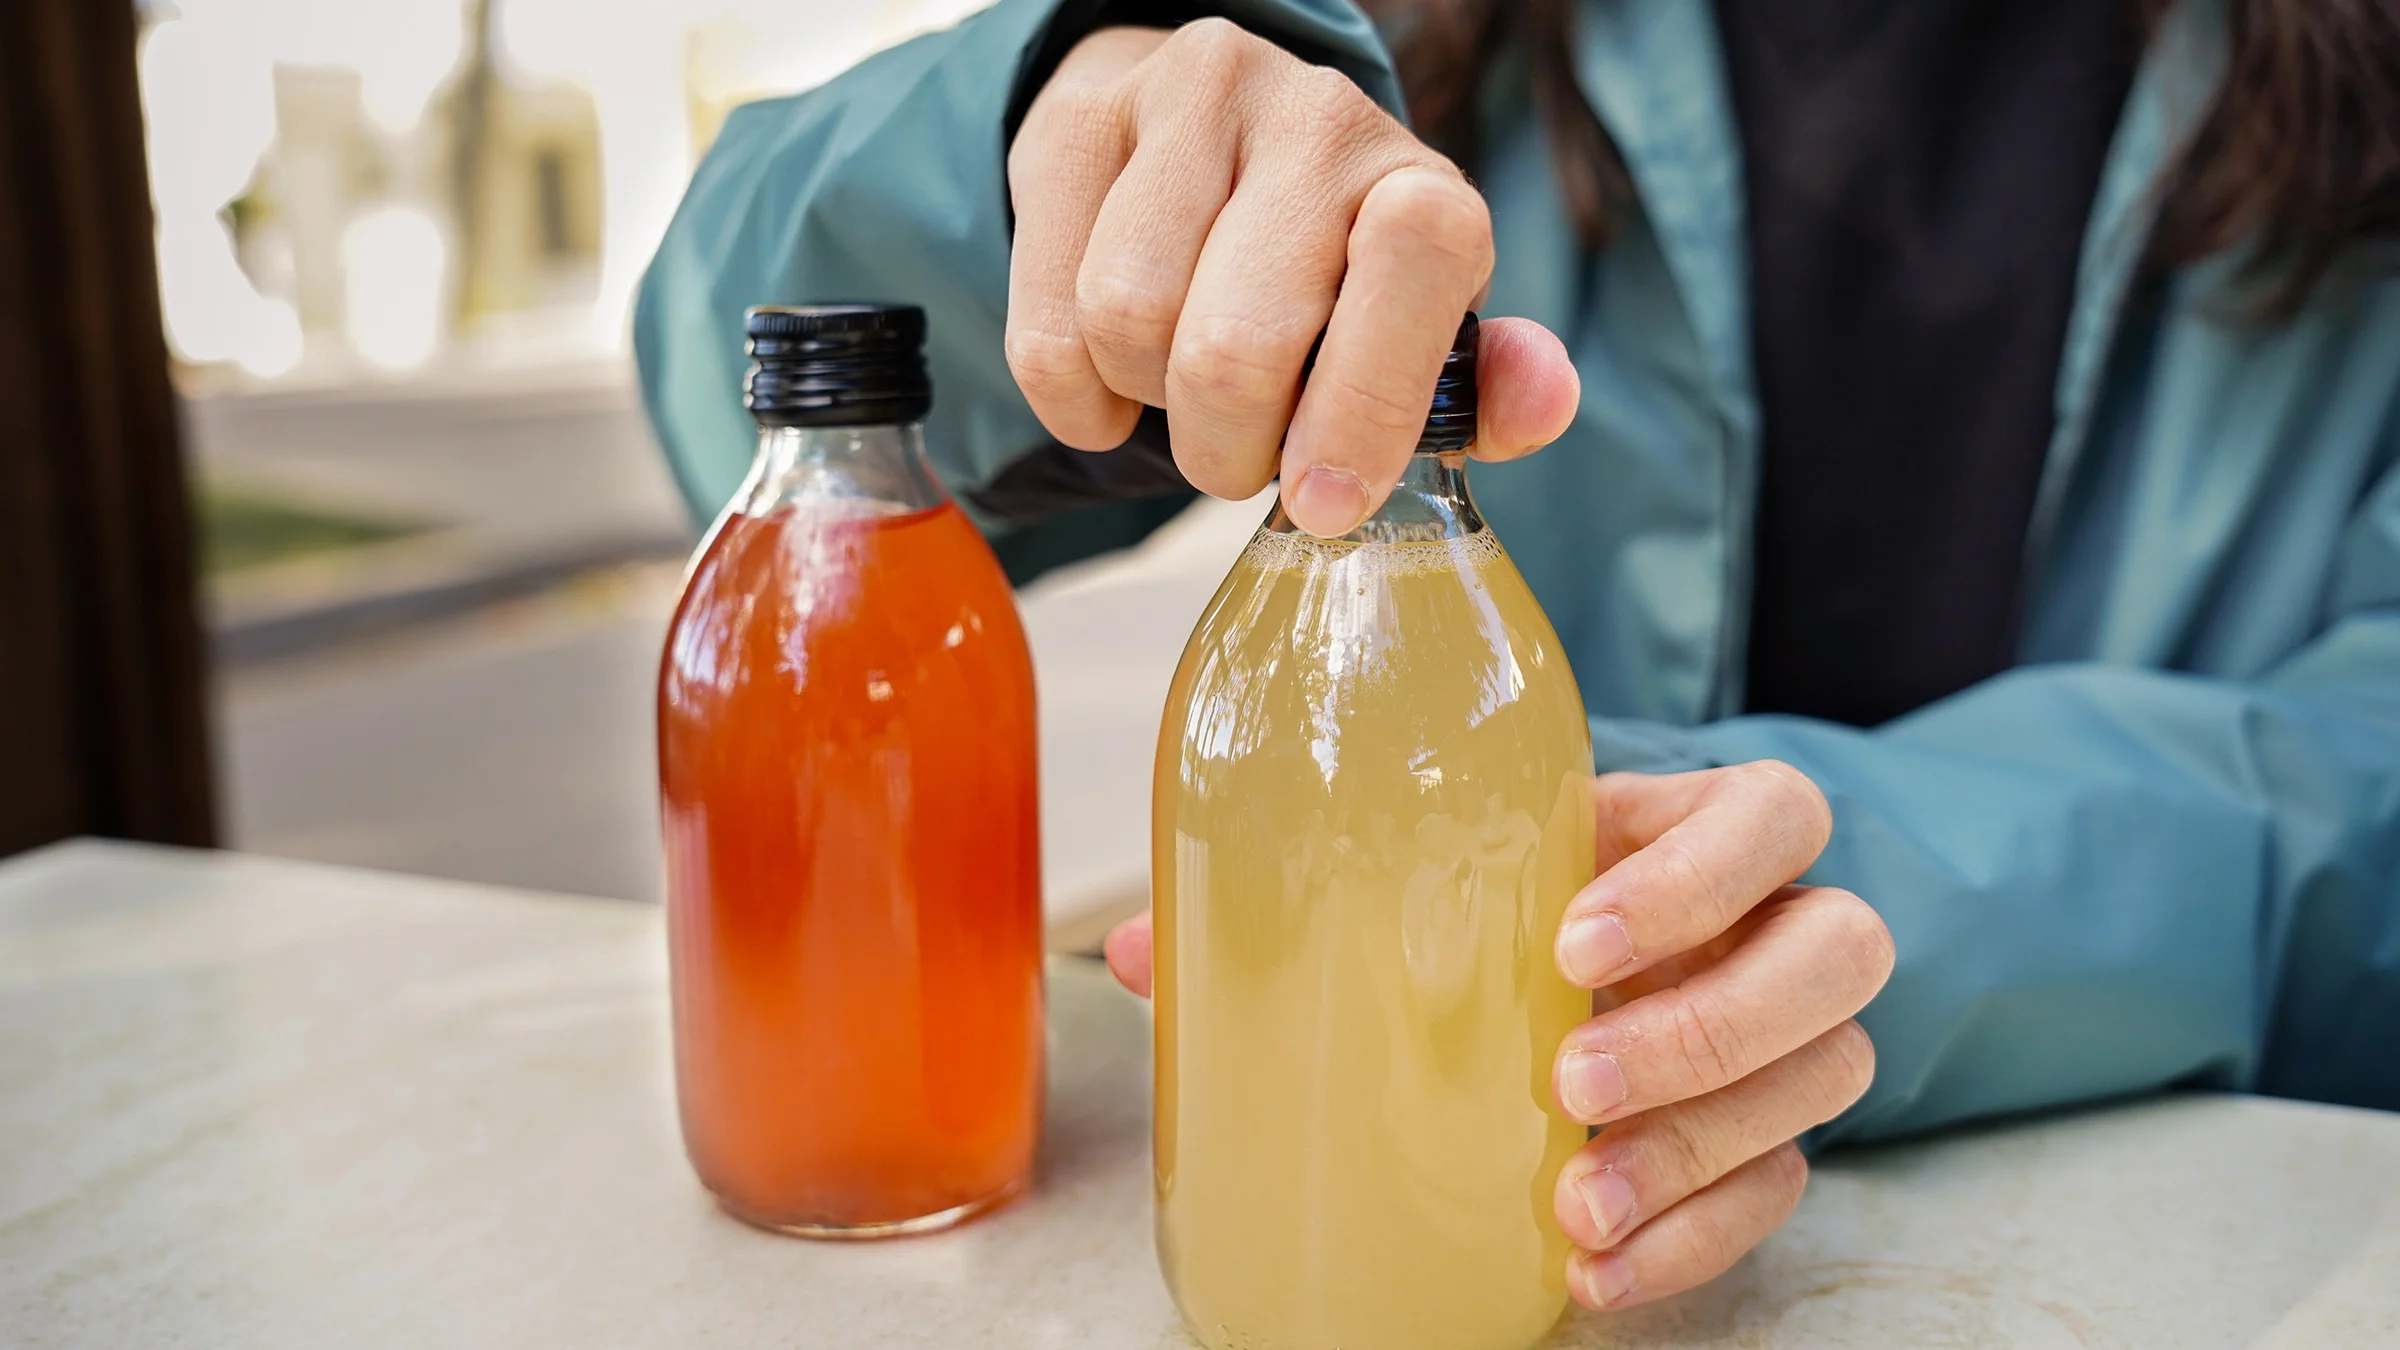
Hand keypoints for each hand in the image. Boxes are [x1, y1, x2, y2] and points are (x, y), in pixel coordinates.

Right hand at [1006, 21, 1579, 535]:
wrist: (1204, 145)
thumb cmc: (1323, 272)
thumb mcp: (1415, 334)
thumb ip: (1480, 387)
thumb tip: (1543, 401)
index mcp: (1417, 182)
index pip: (1413, 264)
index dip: (1364, 404)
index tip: (1323, 501)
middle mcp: (1313, 119)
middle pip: (1236, 343)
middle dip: (1227, 449)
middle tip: (1241, 456)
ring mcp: (1188, 104)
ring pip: (1127, 323)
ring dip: (1147, 406)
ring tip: (1180, 389)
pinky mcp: (1080, 123)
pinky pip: (1047, 318)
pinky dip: (1071, 393)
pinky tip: (1106, 379)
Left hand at [1102, 760, 1893, 1311]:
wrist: (1598, 957)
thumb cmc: (1510, 894)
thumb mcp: (1438, 868)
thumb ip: (1300, 896)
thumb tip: (1126, 951)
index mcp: (1691, 823)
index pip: (1766, 817)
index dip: (1697, 877)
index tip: (1573, 940)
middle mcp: (1770, 922)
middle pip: (1836, 953)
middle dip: (1710, 1027)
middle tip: (1570, 1082)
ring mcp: (1786, 1034)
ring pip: (1825, 1077)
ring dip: (1698, 1147)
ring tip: (1571, 1202)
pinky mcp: (1773, 1136)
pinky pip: (1778, 1191)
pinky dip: (1692, 1238)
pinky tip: (1593, 1265)